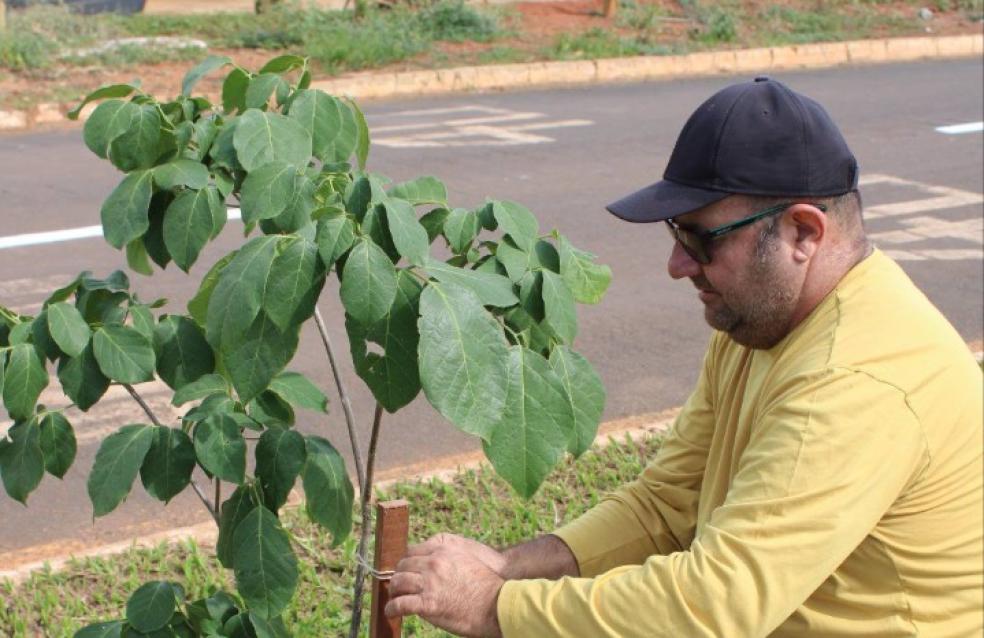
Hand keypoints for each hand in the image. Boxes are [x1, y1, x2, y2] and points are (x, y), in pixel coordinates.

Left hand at [385, 533, 504, 637]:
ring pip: (398, 583)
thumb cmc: (485, 583)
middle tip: (398, 586)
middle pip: (403, 566)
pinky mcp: (428, 604)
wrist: (496, 604)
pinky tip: (391, 612)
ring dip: (394, 592)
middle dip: (399, 576)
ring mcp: (430, 583)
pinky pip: (400, 604)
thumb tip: (432, 560)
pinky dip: (392, 609)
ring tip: (394, 599)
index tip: (405, 571)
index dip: (406, 563)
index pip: (412, 552)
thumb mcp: (467, 557)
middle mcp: (433, 563)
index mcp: (442, 550)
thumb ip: (447, 554)